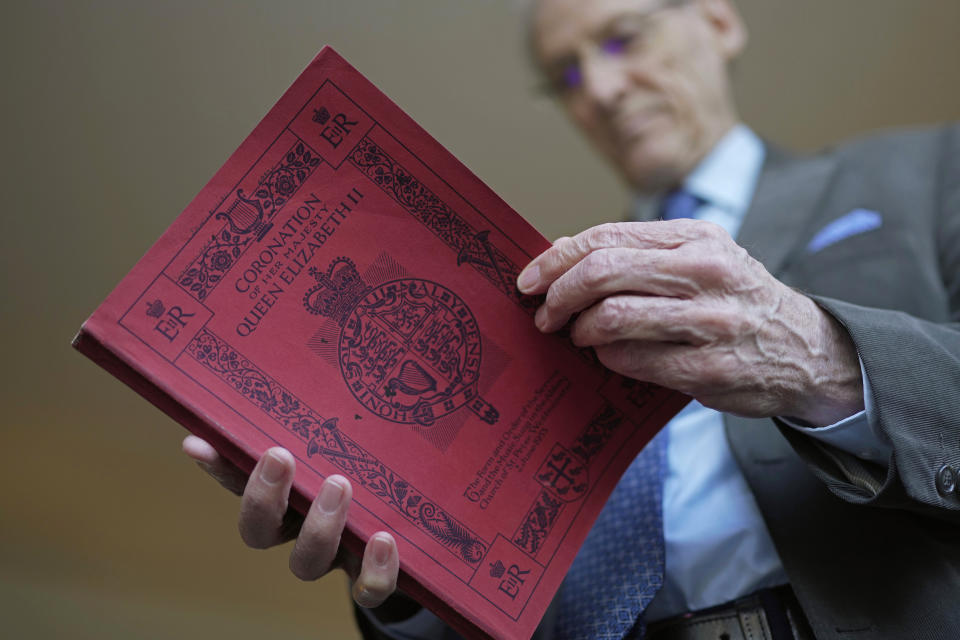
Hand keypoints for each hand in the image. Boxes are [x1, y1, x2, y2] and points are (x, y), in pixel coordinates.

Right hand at [182, 435, 399, 607]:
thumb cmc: (371, 464)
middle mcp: (299, 529)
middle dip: (263, 497)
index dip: (217, 467)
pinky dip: (374, 569)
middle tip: (280, 455)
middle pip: (259, 532)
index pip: (238, 482)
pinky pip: (367, 587)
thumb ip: (316, 420)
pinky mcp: (372, 576)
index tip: (199, 443)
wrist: (415, 524)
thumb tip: (277, 375)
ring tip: (339, 483)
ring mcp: (334, 556)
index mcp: (284, 495)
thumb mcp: (344, 440)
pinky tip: (383, 538)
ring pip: (306, 563)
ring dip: (318, 527)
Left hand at [517, 221, 862, 424]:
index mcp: (696, 237)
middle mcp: (706, 272)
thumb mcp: (696, 259)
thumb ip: (633, 253)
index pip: (606, 238)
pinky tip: (610, 357)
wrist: (805, 349)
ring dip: (582, 331)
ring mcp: (711, 321)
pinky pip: (633, 361)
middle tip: (545, 316)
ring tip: (579, 336)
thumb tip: (559, 250)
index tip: (529, 281)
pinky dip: (609, 359)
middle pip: (603, 272)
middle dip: (559, 296)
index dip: (556, 259)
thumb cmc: (733, 300)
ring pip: (613, 318)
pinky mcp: (710, 367)